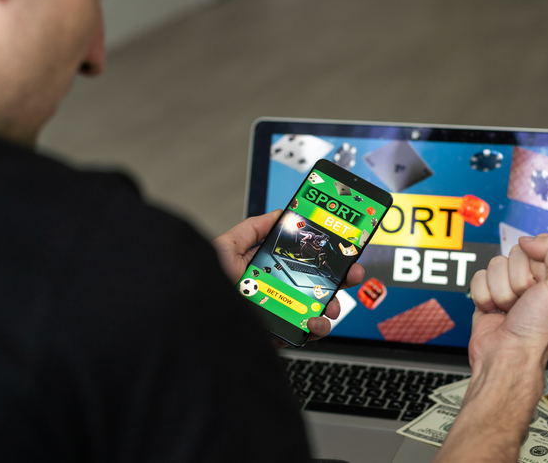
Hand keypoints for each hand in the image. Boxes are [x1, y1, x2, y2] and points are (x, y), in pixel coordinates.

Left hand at [212, 210, 364, 344]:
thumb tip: (279, 213)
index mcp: (267, 267)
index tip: (341, 246)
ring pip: (318, 308)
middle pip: (318, 282)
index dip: (324, 252)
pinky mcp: (281, 333)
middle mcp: (277, 290)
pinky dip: (317, 328)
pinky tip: (314, 321)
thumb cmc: (203, 285)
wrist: (194, 322)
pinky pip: (306, 332)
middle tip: (352, 273)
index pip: (302, 257)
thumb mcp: (225, 247)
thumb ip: (252, 229)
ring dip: (334, 304)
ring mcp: (282, 312)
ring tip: (333, 304)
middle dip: (341, 276)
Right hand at [468, 233, 547, 369]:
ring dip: (500, 290)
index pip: (539, 244)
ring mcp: (508, 287)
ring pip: (494, 264)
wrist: (508, 355)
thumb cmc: (539, 328)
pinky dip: (484, 296)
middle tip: (525, 301)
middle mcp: (533, 281)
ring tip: (510, 309)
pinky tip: (495, 311)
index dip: (536, 263)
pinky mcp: (487, 294)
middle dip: (517, 279)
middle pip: (514, 253)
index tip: (541, 285)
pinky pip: (478, 277)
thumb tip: (529, 240)